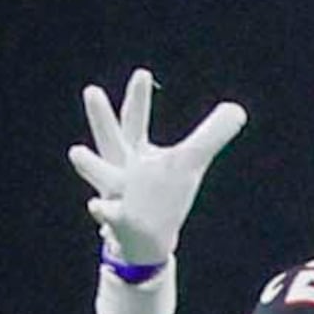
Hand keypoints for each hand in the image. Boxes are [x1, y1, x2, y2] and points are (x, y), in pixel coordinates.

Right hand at [71, 69, 247, 267]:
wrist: (141, 240)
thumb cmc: (162, 195)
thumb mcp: (188, 162)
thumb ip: (212, 135)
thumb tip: (238, 110)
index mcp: (134, 151)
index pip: (135, 120)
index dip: (139, 98)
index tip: (143, 73)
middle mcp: (121, 168)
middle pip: (110, 138)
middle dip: (101, 117)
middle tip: (92, 90)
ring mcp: (116, 195)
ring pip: (103, 176)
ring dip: (91, 165)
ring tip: (75, 151)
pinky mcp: (120, 222)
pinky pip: (111, 216)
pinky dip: (104, 212)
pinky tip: (97, 207)